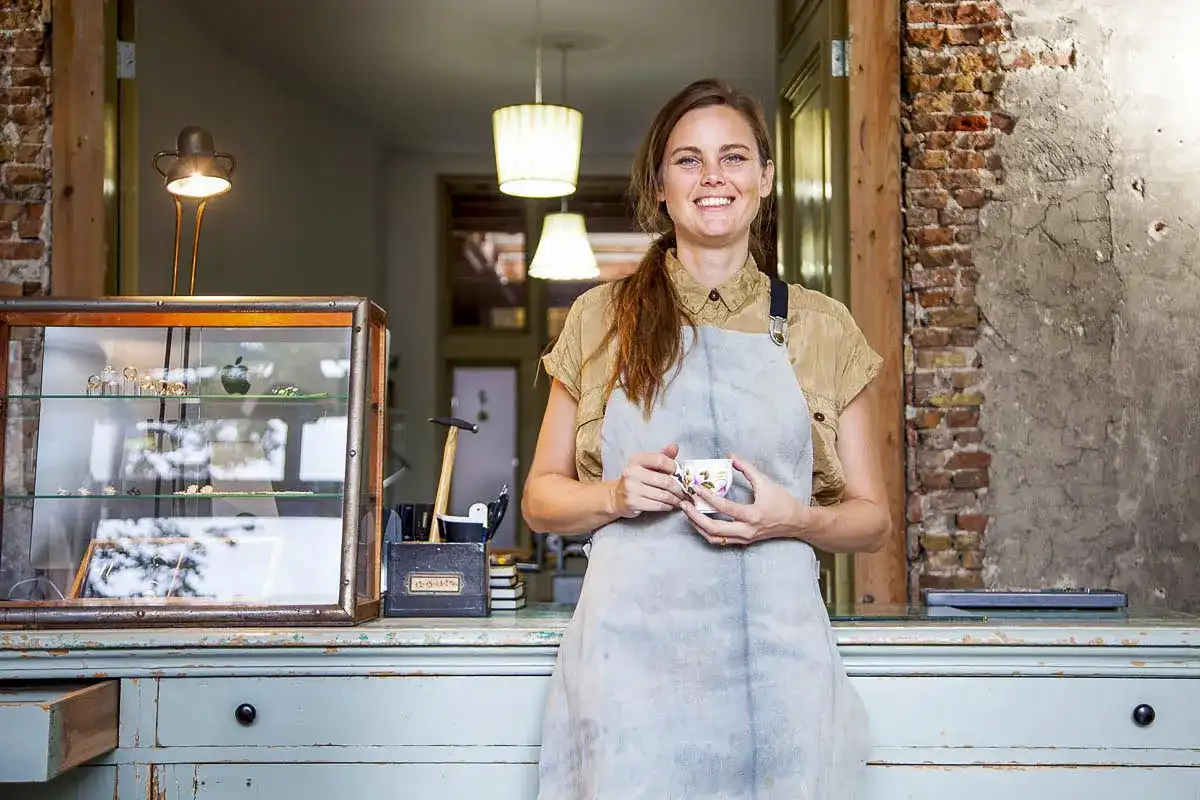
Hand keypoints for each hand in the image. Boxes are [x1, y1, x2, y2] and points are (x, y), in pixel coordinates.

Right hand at [610, 443, 689, 517]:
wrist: (617, 497)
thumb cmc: (635, 480)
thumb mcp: (646, 465)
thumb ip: (661, 456)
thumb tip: (675, 447)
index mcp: (636, 460)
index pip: (660, 460)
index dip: (673, 467)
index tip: (679, 473)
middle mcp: (632, 473)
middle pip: (665, 480)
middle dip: (678, 488)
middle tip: (685, 492)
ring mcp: (631, 488)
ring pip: (663, 495)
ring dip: (675, 499)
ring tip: (680, 500)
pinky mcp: (633, 503)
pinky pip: (657, 505)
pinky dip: (667, 506)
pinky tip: (670, 505)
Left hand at [682, 454, 806, 546]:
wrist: (796, 522)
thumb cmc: (782, 502)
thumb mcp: (766, 482)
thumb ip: (747, 469)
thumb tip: (731, 456)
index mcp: (752, 515)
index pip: (724, 507)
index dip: (707, 497)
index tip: (696, 488)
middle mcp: (746, 530)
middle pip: (713, 529)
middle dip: (694, 517)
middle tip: (684, 504)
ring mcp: (743, 539)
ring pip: (713, 538)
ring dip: (697, 526)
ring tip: (687, 512)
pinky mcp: (742, 541)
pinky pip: (719, 540)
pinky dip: (706, 531)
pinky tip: (699, 520)